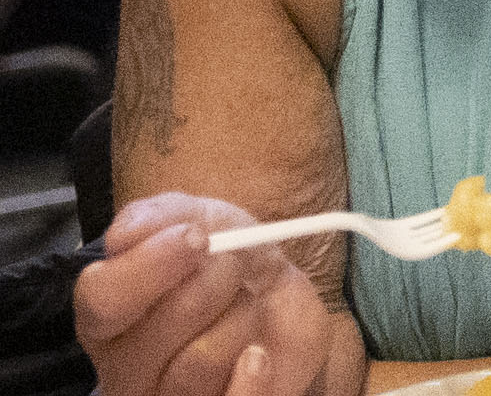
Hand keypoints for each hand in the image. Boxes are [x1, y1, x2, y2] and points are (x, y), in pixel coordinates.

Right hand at [76, 195, 335, 395]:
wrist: (285, 308)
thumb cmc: (232, 267)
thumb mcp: (206, 221)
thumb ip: (163, 216)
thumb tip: (124, 233)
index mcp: (112, 319)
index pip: (100, 300)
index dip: (148, 266)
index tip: (196, 236)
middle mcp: (127, 370)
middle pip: (151, 336)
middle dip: (211, 284)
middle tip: (235, 266)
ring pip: (194, 367)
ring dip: (240, 319)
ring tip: (249, 306)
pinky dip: (252, 379)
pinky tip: (259, 355)